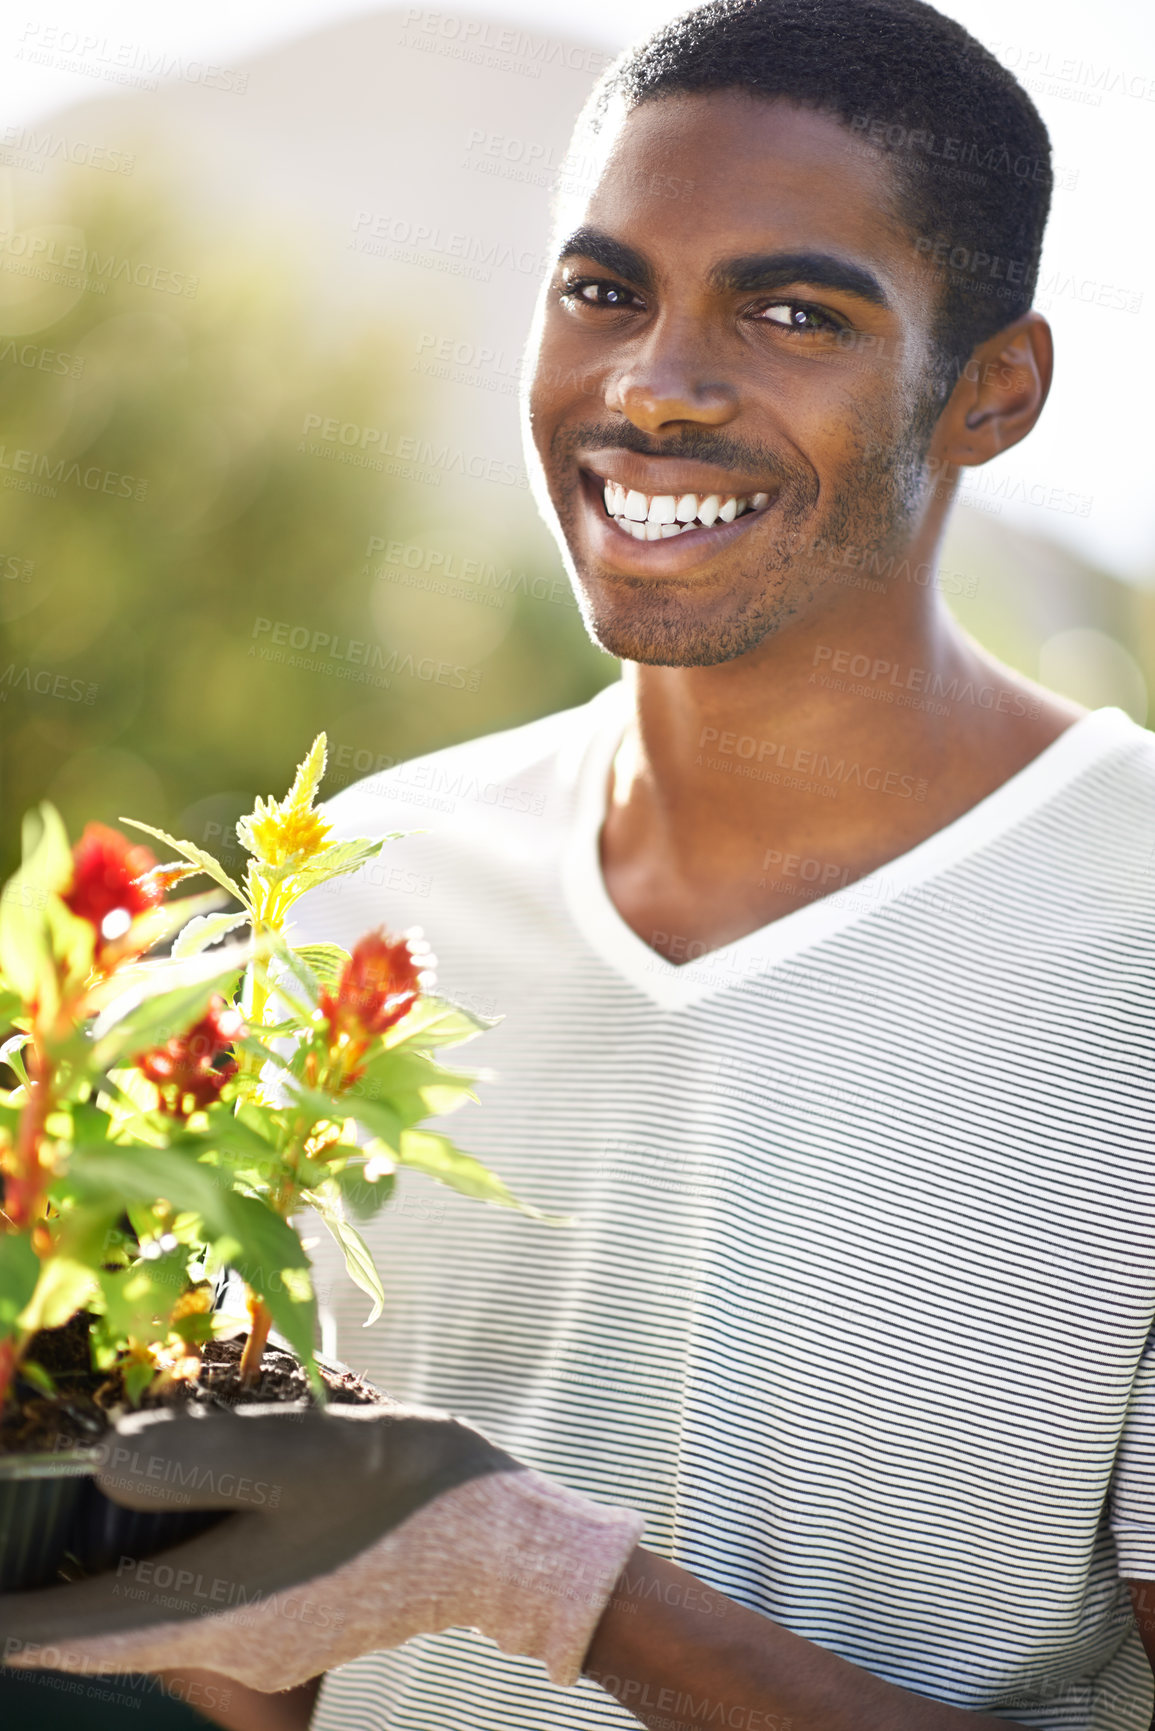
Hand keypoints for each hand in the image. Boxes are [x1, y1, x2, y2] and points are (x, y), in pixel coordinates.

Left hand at [0, 1398, 643, 1694]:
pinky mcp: (289, 1613)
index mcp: (213, 1614)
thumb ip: (190, 1459)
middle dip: (42, 1586)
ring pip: (147, 1606)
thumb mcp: (297, 1452)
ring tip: (68, 1499)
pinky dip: (159, 1554)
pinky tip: (168, 1498)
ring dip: (102, 1562)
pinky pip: (195, 1592)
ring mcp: (259, 1636)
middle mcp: (224, 1643)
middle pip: (98, 1627)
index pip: (67, 1639)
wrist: (503, 1540)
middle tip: (15, 1509)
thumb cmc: (404, 1491)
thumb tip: (99, 1460)